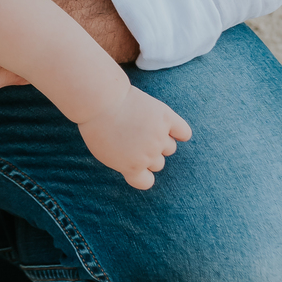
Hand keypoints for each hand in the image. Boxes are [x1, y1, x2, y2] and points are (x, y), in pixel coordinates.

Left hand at [77, 89, 191, 189]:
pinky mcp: (166, 118)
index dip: (140, 171)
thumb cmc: (96, 124)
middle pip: (158, 163)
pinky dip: (180, 132)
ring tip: (144, 125)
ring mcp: (158, 137)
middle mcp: (148, 156)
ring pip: (170, 147)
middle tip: (133, 135)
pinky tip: (170, 126)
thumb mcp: (104, 152)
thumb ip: (124, 163)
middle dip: (147, 152)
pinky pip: (184, 132)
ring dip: (161, 139)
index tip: (132, 159)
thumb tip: (141, 166)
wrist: (99, 100)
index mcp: (132, 168)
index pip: (146, 182)